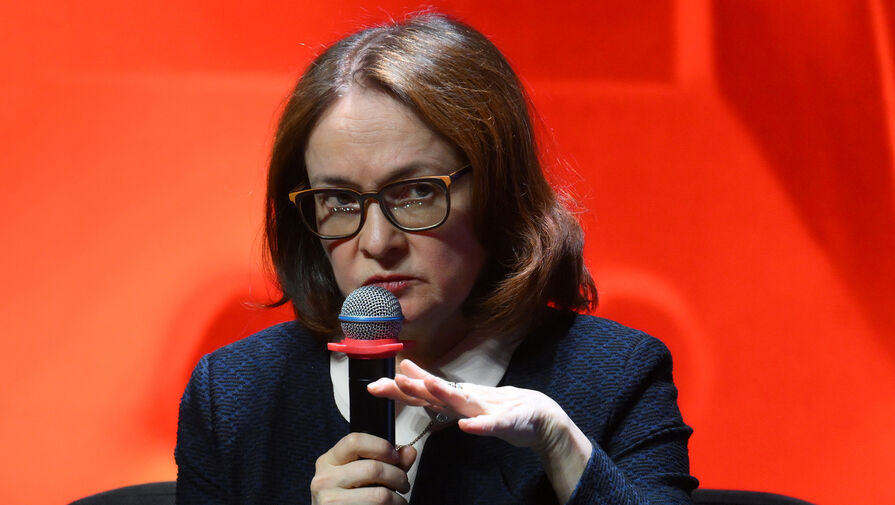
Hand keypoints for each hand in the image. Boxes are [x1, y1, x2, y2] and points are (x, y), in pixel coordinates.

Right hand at [310, 432, 416, 504]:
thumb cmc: (350, 497)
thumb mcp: (363, 475)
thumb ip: (388, 461)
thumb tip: (409, 451)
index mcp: (329, 460)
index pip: (354, 441)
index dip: (381, 446)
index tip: (395, 456)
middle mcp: (325, 478)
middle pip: (373, 468)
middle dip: (398, 476)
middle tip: (404, 483)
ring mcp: (330, 500)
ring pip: (379, 494)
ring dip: (397, 498)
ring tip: (399, 500)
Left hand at [368, 359, 566, 449]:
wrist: (541, 417)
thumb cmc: (501, 409)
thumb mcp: (466, 403)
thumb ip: (439, 393)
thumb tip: (411, 377)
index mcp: (458, 399)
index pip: (423, 393)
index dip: (400, 389)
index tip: (375, 383)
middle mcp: (468, 401)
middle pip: (436, 393)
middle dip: (413, 386)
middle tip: (391, 379)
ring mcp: (487, 411)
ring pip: (463, 402)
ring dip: (446, 393)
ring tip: (428, 385)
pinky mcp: (506, 423)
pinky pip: (491, 426)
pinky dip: (479, 426)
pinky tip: (467, 426)